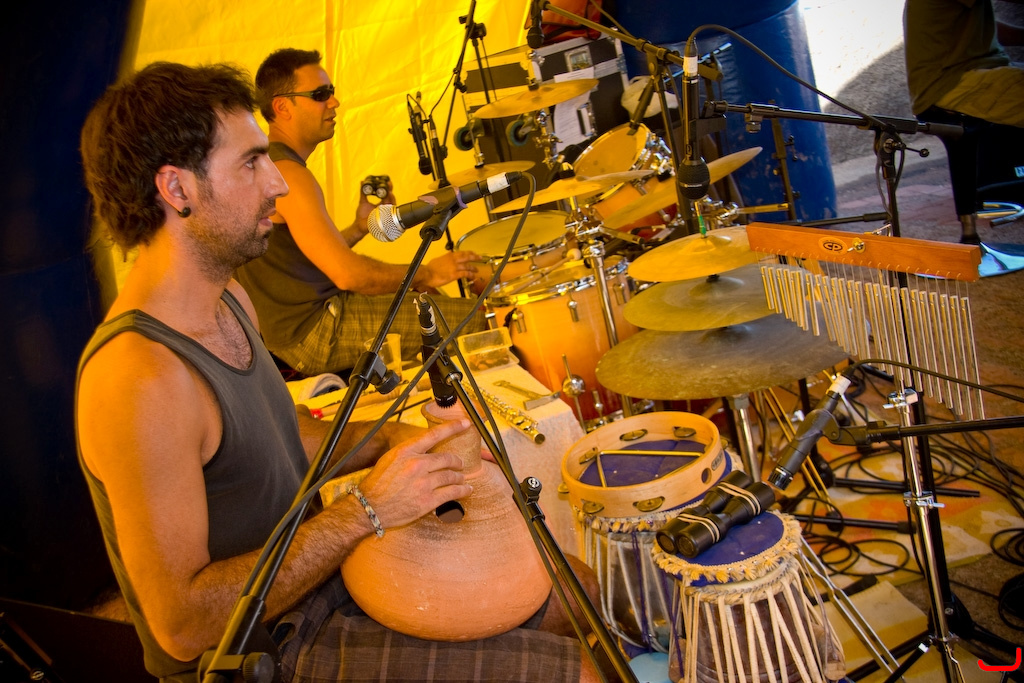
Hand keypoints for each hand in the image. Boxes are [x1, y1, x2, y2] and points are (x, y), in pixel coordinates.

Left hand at [353, 180, 395, 235]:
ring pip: (392, 205)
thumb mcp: (362, 201)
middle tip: (389, 184)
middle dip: (391, 191)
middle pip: (391, 199)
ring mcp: (385, 213)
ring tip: (389, 192)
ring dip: (391, 198)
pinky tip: (388, 203)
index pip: (386, 195)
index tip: (387, 181)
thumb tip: (362, 182)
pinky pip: (389, 213)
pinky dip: (389, 208)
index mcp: (380, 204)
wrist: (359, 225)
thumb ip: (363, 192)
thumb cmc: (361, 215)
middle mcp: (384, 208)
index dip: (388, 188)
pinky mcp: (384, 219)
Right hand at [355, 419, 472, 529]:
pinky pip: (452, 493)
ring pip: (451, 476)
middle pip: (447, 458)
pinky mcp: (427, 501)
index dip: (452, 427)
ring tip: (460, 478)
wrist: (370, 508)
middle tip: (459, 464)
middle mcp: (416, 465)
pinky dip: (462, 490)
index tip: (465, 423)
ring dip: (459, 477)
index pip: (434, 435)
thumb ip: (410, 453)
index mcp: (406, 452)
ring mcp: (423, 483)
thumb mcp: (390, 459)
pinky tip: (466, 489)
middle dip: (457, 461)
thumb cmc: (378, 484)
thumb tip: (428, 450)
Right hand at [417, 249, 480, 289]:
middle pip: (467, 257)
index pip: (462, 252)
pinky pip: (465, 274)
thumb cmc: (430, 268)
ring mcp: (455, 267)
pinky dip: (470, 274)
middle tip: (480, 258)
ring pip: (467, 266)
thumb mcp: (438, 259)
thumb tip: (448, 256)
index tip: (473, 253)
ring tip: (476, 269)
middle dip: (474, 257)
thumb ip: (445, 258)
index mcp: (449, 255)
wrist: (426, 274)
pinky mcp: (454, 275)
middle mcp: (453, 260)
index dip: (469, 253)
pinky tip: (473, 276)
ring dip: (473, 268)